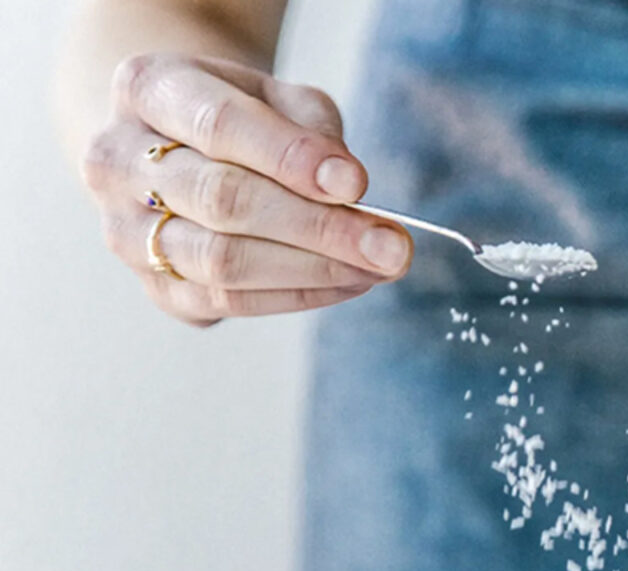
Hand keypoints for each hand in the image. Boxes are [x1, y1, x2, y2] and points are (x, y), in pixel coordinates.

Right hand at [80, 54, 411, 326]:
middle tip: (391, 245)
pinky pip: (229, 304)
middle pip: (224, 202)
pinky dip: (299, 295)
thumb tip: (348, 188)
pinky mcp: (154, 286)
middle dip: (319, 228)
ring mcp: (125, 230)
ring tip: (380, 266)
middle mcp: (116, 161)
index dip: (290, 157)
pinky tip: (350, 282)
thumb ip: (311, 128)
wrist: (177, 148)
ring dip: (315, 270)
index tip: (357, 183)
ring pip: (223, 263)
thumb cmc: (242, 116)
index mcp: (146, 90)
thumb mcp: (277, 96)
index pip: (218, 125)